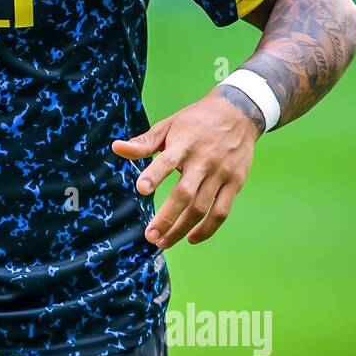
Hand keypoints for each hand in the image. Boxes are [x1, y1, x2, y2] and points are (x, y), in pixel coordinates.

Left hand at [112, 88, 261, 248]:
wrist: (239, 112)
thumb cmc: (196, 121)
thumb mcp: (169, 125)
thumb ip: (144, 142)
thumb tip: (116, 148)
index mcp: (185, 144)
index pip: (168, 161)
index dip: (154, 175)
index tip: (141, 190)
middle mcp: (204, 160)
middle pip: (185, 194)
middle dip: (167, 218)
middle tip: (150, 236)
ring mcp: (221, 174)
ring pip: (202, 208)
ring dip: (182, 229)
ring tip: (163, 242)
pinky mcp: (235, 183)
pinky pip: (221, 212)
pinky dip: (207, 229)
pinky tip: (191, 238)